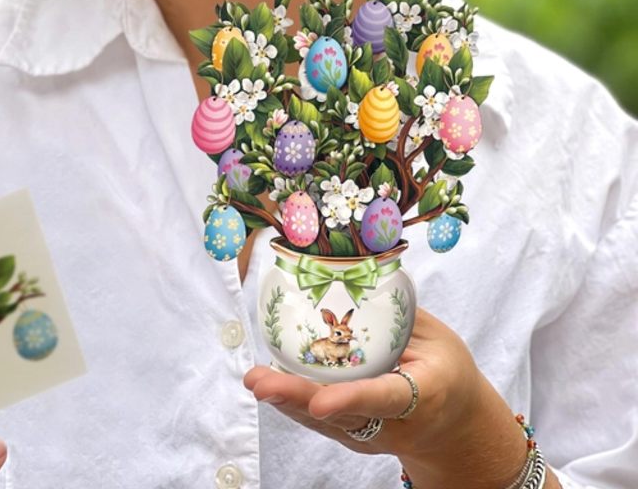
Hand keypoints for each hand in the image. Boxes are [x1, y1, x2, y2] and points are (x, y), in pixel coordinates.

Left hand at [244, 308, 533, 488]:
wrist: (457, 427)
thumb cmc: (448, 372)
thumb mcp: (438, 338)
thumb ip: (398, 313)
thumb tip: (357, 275)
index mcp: (422, 395)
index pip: (382, 397)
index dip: (349, 399)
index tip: (319, 402)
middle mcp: (394, 424)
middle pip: (343, 414)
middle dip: (299, 399)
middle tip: (260, 384)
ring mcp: (374, 435)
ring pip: (327, 422)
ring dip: (288, 401)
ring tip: (255, 381)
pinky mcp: (357, 437)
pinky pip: (323, 422)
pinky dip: (295, 404)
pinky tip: (269, 385)